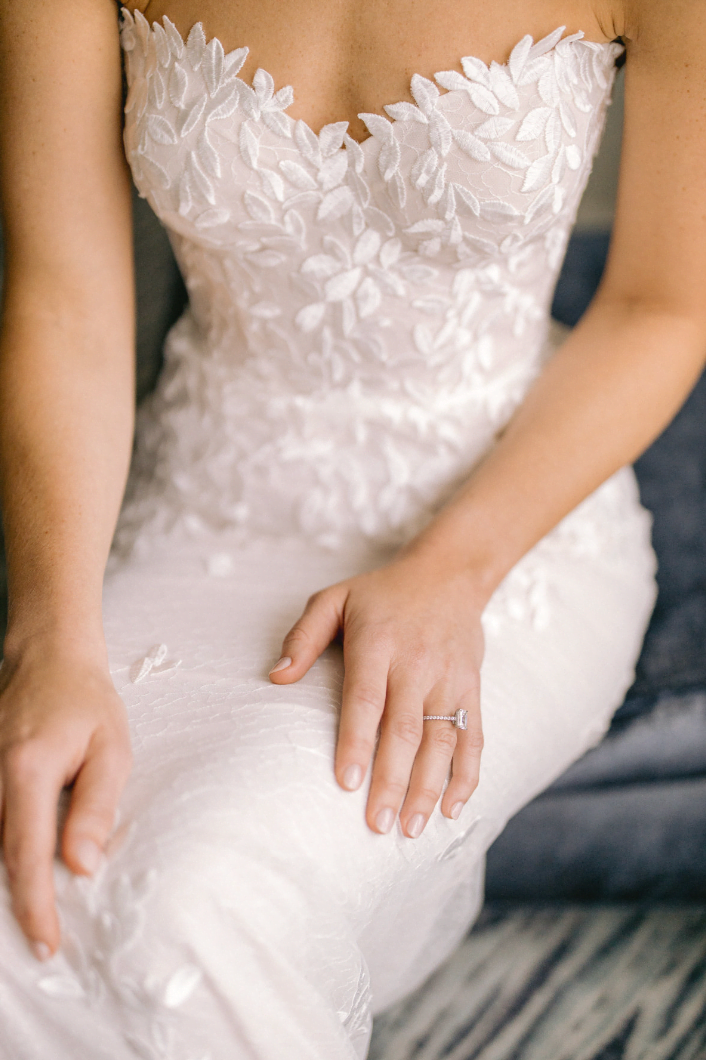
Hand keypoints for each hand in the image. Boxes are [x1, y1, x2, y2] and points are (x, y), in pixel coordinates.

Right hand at [0, 639, 131, 958]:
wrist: (49, 660)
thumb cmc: (87, 703)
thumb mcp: (111, 749)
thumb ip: (95, 807)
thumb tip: (82, 865)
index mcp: (27, 770)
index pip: (26, 854)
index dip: (35, 905)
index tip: (47, 944)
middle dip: (18, 903)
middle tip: (43, 943)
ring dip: (8, 877)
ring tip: (33, 914)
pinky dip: (2, 851)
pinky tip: (19, 870)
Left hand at [269, 554, 485, 837]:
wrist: (449, 574)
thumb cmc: (381, 593)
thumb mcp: (334, 599)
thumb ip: (303, 637)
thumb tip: (275, 677)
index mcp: (378, 644)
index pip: (366, 700)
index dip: (357, 742)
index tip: (347, 783)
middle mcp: (416, 664)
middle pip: (404, 730)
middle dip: (392, 781)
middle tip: (377, 825)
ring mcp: (448, 679)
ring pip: (441, 740)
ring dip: (428, 788)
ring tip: (411, 828)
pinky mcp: (471, 688)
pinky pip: (473, 736)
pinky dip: (466, 774)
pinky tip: (453, 807)